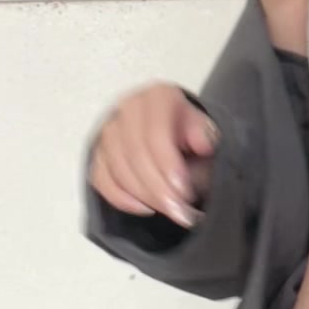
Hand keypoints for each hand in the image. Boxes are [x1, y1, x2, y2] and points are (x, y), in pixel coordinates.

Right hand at [88, 83, 220, 228]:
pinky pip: (100, 179)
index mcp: (159, 96)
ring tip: (169, 211)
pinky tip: (145, 208)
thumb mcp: (210, 135)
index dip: (168, 165)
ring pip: (116, 167)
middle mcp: (129, 107)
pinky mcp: (98, 153)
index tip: (185, 192)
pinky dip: (121, 198)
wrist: (180, 141)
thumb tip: (202, 143)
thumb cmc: (196, 138)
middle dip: (157, 188)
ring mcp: (109, 130)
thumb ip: (206, 139)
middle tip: (179, 212)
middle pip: (134, 152)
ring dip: (143, 196)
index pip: (155, 132)